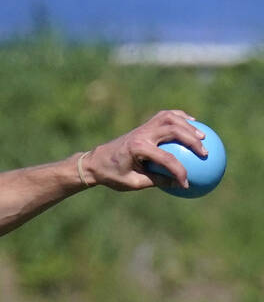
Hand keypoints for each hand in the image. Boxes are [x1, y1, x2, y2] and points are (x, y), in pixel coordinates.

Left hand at [81, 109, 206, 191]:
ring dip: (188, 126)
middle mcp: (141, 134)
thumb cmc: (113, 175)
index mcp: (137, 149)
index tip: (187, 183)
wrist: (95, 161)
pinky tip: (192, 125)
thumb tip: (179, 184)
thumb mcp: (132, 183)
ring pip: (171, 118)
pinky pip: (165, 116)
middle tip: (205, 153)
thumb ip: (156, 181)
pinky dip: (180, 118)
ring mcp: (143, 127)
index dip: (179, 171)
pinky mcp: (144, 125)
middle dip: (192, 141)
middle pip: (173, 131)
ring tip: (203, 136)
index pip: (166, 158)